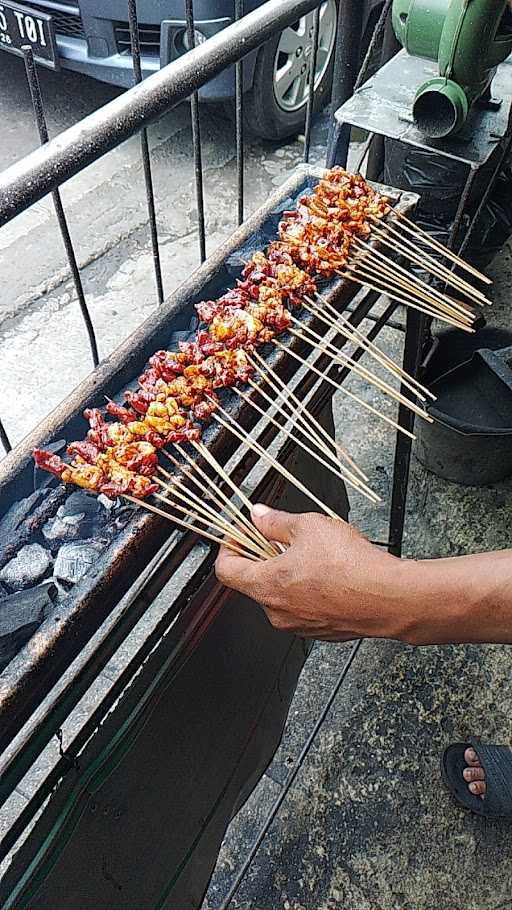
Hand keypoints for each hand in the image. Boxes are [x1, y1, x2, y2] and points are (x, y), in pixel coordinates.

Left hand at [215, 504, 408, 641]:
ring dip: (288, 574)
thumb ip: (276, 522)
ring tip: (312, 554)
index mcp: (266, 585)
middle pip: (254, 582)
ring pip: (281, 595)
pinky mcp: (320, 631)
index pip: (226, 571)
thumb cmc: (350, 566)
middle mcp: (277, 611)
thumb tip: (259, 516)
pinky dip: (308, 590)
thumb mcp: (308, 526)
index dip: (229, 548)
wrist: (388, 598)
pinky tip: (328, 573)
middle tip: (280, 539)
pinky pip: (303, 607)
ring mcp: (298, 625)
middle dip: (263, 558)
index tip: (238, 537)